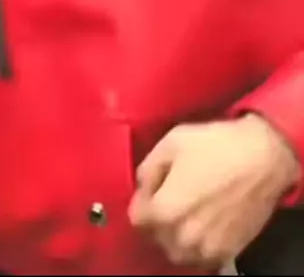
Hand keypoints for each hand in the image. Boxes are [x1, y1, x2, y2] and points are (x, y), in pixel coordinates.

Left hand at [129, 116, 299, 270]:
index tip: (155, 186)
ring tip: (189, 209)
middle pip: (156, 236)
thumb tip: (143, 188)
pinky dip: (198, 242)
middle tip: (173, 194)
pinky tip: (206, 220)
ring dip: (177, 233)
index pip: (137, 218)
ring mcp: (206, 249)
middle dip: (159, 217)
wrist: (264, 158)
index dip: (143, 199)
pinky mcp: (227, 253)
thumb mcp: (171, 143)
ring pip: (178, 250)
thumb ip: (147, 169)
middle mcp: (182, 238)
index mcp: (164, 211)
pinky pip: (201, 256)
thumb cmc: (216, 146)